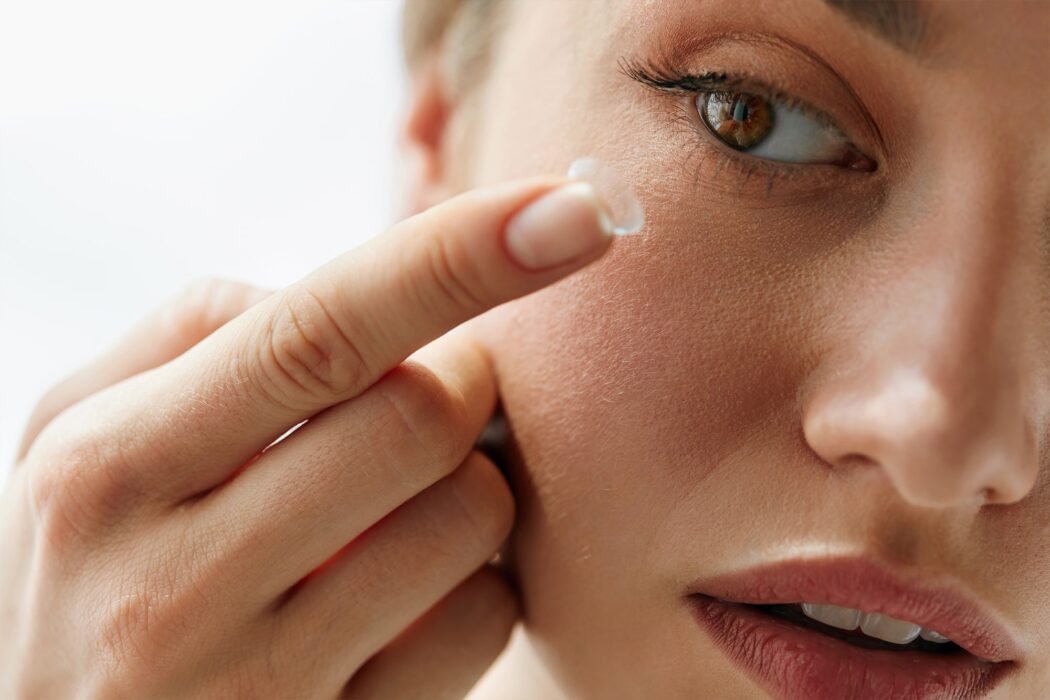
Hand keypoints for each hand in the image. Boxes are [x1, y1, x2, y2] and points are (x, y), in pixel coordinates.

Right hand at [1, 175, 613, 698]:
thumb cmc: (91, 564)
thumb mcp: (82, 440)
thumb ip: (199, 336)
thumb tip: (369, 294)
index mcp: (108, 464)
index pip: (319, 331)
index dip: (457, 257)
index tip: (571, 209)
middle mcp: (173, 578)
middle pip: (420, 418)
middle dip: (461, 381)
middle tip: (430, 390)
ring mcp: (259, 680)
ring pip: (469, 518)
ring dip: (476, 480)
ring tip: (406, 495)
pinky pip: (482, 623)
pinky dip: (481, 578)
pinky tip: (417, 582)